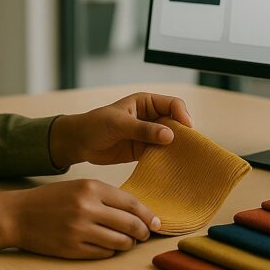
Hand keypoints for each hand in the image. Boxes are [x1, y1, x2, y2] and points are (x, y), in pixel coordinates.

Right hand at [10, 179, 160, 258]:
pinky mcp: (72, 249)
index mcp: (90, 188)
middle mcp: (87, 208)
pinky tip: (108, 247)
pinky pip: (103, 254)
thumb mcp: (79, 187)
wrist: (18, 215)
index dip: (147, 215)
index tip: (156, 222)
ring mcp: (79, 230)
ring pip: (120, 242)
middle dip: (143, 232)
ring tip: (127, 242)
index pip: (131, 203)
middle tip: (145, 235)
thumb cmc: (51, 199)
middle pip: (130, 224)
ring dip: (128, 244)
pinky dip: (110, 252)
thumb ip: (105, 196)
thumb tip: (136, 212)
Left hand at [50, 92, 192, 166]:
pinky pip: (161, 154)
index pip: (173, 105)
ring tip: (183, 160)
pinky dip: (166, 160)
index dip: (182, 115)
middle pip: (176, 123)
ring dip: (176, 149)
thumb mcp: (118, 124)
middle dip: (183, 134)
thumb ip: (143, 129)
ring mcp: (149, 135)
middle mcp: (151, 117)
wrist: (79, 143)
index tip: (186, 129)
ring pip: (171, 140)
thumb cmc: (95, 124)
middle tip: (189, 149)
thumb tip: (169, 135)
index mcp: (146, 103)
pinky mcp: (144, 151)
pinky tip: (170, 167)